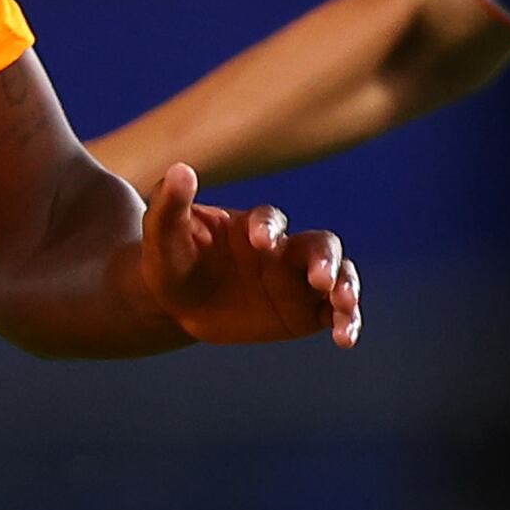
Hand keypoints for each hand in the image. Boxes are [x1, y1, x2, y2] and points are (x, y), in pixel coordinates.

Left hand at [135, 164, 360, 348]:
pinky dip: (346, 322)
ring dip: (346, 288)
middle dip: (324, 259)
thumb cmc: (172, 262)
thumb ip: (170, 205)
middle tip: (319, 278)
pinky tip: (344, 338)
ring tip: (344, 306)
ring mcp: (299, 281)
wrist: (179, 304)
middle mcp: (284, 249)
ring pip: (338, 276)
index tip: (259, 242)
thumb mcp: (163, 235)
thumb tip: (181, 170)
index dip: (268, 227)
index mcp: (252, 227)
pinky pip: (334, 313)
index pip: (269, 220)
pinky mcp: (306, 312)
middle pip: (319, 245)